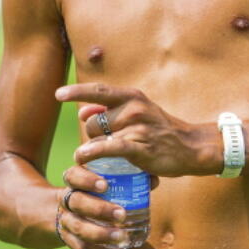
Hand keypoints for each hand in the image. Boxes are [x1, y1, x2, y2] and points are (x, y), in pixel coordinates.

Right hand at [54, 164, 158, 248]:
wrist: (71, 210)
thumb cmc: (96, 191)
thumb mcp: (106, 180)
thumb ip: (128, 178)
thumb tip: (153, 180)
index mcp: (74, 180)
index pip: (73, 175)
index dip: (86, 180)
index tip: (105, 185)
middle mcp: (66, 199)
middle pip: (76, 202)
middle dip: (99, 209)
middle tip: (121, 214)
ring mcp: (65, 219)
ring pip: (78, 227)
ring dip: (100, 233)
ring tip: (121, 236)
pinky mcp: (68, 238)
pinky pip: (79, 247)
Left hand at [55, 83, 220, 176]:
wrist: (190, 147)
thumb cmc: (160, 130)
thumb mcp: (138, 112)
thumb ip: (110, 110)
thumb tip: (82, 111)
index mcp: (132, 96)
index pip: (98, 90)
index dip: (76, 92)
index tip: (58, 94)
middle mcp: (133, 108)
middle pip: (93, 121)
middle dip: (90, 134)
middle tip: (101, 145)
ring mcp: (137, 127)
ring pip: (97, 136)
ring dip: (89, 149)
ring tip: (91, 158)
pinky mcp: (139, 147)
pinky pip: (108, 148)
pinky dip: (92, 152)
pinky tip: (83, 157)